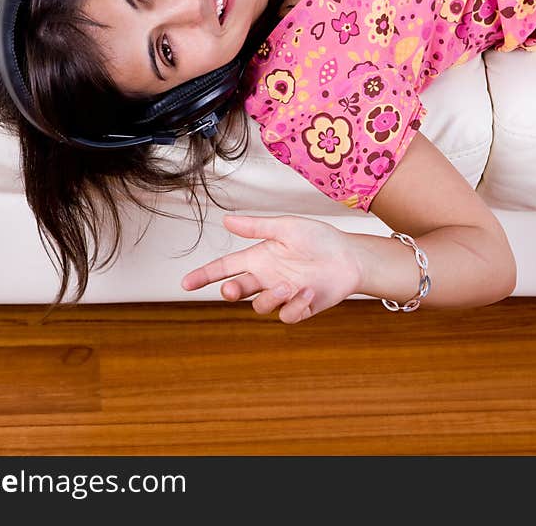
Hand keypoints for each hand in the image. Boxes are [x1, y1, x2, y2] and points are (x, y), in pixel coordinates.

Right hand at [181, 214, 361, 323]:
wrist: (349, 257)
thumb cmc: (319, 238)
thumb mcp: (286, 227)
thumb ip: (257, 227)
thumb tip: (226, 219)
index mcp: (259, 257)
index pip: (225, 268)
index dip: (205, 275)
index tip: (185, 283)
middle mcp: (267, 277)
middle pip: (236, 290)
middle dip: (230, 292)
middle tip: (231, 290)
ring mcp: (282, 295)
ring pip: (261, 306)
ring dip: (272, 297)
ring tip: (292, 285)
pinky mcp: (300, 308)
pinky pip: (286, 316)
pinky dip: (296, 306)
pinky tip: (309, 292)